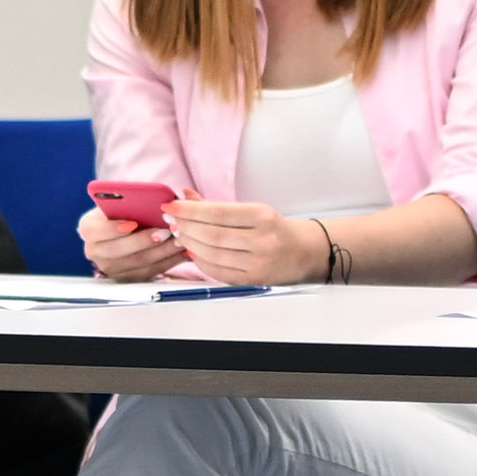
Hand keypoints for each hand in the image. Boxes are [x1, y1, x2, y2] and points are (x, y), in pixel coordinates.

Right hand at [80, 206, 186, 281]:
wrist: (127, 226)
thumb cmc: (126, 210)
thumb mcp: (125, 200)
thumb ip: (135, 199)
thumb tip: (159, 198)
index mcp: (89, 228)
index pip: (93, 230)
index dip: (112, 228)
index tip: (132, 223)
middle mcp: (94, 250)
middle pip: (117, 250)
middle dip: (144, 241)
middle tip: (165, 232)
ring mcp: (110, 267)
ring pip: (137, 263)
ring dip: (161, 252)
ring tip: (179, 240)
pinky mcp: (127, 278)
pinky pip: (149, 272)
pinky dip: (168, 261)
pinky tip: (182, 251)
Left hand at [160, 198, 332, 286]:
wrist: (306, 252)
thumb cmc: (276, 229)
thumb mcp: (252, 211)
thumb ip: (217, 206)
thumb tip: (185, 195)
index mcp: (262, 216)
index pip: (217, 213)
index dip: (189, 210)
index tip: (171, 206)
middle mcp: (262, 240)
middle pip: (212, 235)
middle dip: (186, 227)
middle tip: (170, 221)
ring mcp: (259, 262)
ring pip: (213, 254)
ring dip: (190, 244)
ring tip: (179, 235)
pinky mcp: (254, 280)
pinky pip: (219, 272)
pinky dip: (201, 262)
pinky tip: (193, 253)